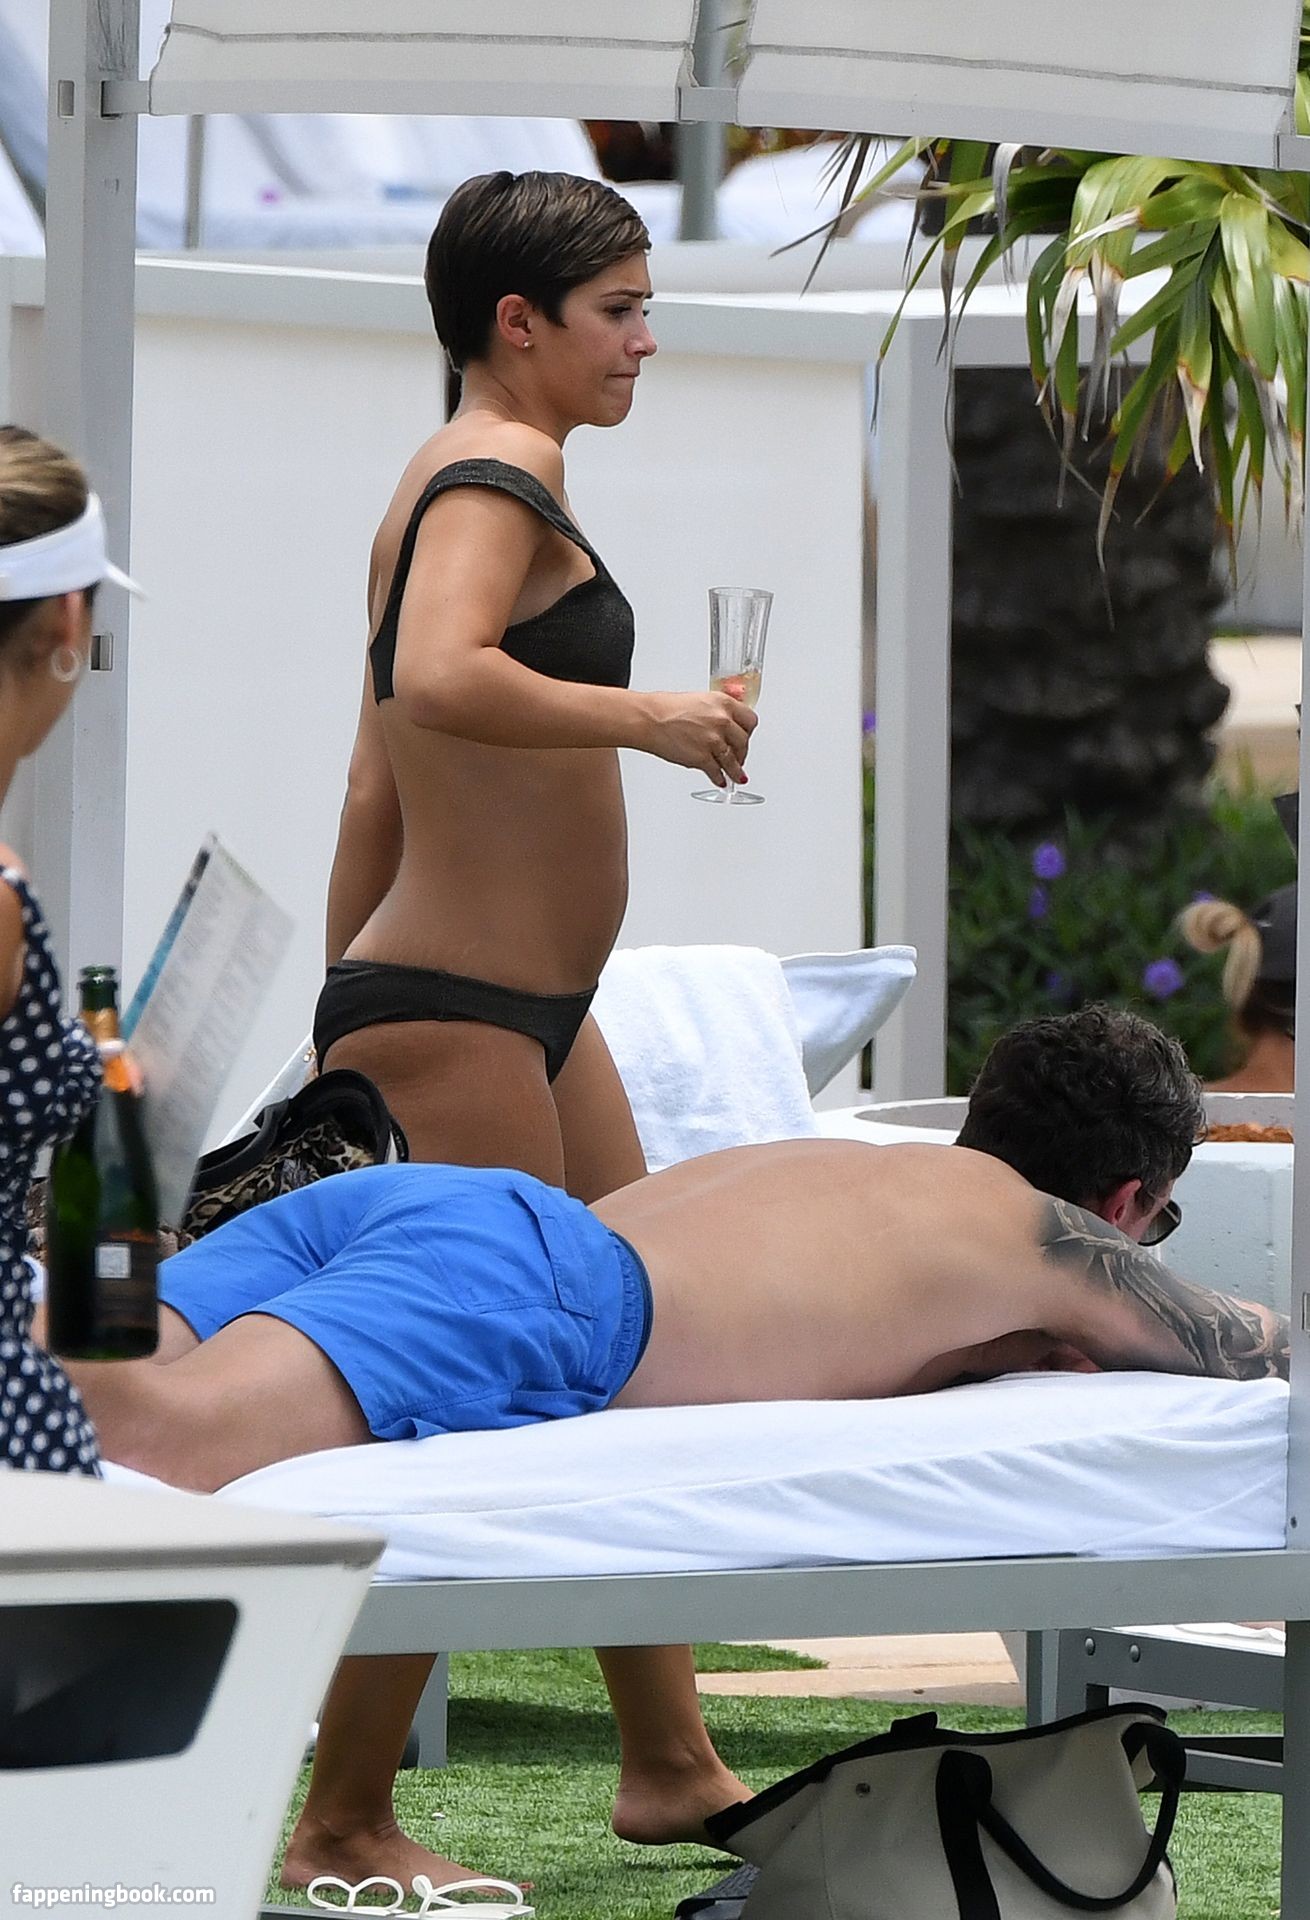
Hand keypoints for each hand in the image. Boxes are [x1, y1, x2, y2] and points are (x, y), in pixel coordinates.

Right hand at [636, 691, 757, 788]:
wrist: (649, 719)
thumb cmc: (666, 708)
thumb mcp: (700, 699)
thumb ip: (717, 710)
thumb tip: (725, 720)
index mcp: (723, 703)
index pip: (750, 720)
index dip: (748, 732)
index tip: (746, 737)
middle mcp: (722, 721)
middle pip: (744, 742)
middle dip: (742, 752)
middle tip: (740, 757)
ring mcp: (713, 741)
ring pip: (734, 761)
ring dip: (736, 771)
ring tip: (739, 776)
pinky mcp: (702, 758)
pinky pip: (717, 772)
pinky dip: (720, 779)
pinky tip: (720, 780)